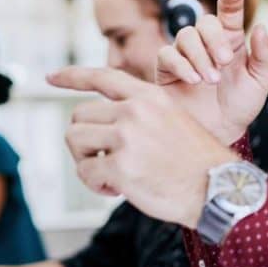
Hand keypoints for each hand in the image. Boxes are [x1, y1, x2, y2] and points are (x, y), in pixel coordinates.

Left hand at [50, 67, 238, 228]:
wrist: (218, 188)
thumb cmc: (195, 160)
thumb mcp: (172, 118)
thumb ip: (139, 113)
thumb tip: (99, 124)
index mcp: (149, 96)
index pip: (101, 76)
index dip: (71, 76)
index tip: (50, 77)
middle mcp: (135, 111)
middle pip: (79, 116)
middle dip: (84, 140)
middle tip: (102, 159)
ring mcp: (126, 138)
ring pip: (75, 140)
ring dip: (85, 160)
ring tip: (109, 174)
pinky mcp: (120, 167)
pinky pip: (85, 172)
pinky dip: (95, 185)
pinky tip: (117, 189)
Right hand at [156, 0, 267, 143]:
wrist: (220, 132)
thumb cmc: (241, 105)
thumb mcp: (261, 82)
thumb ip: (265, 56)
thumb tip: (261, 28)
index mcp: (232, 41)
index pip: (230, 13)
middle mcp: (207, 43)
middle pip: (205, 22)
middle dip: (215, 38)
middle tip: (225, 61)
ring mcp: (186, 55)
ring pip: (185, 36)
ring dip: (200, 55)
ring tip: (211, 80)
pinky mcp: (167, 70)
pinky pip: (167, 55)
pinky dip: (181, 65)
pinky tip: (194, 81)